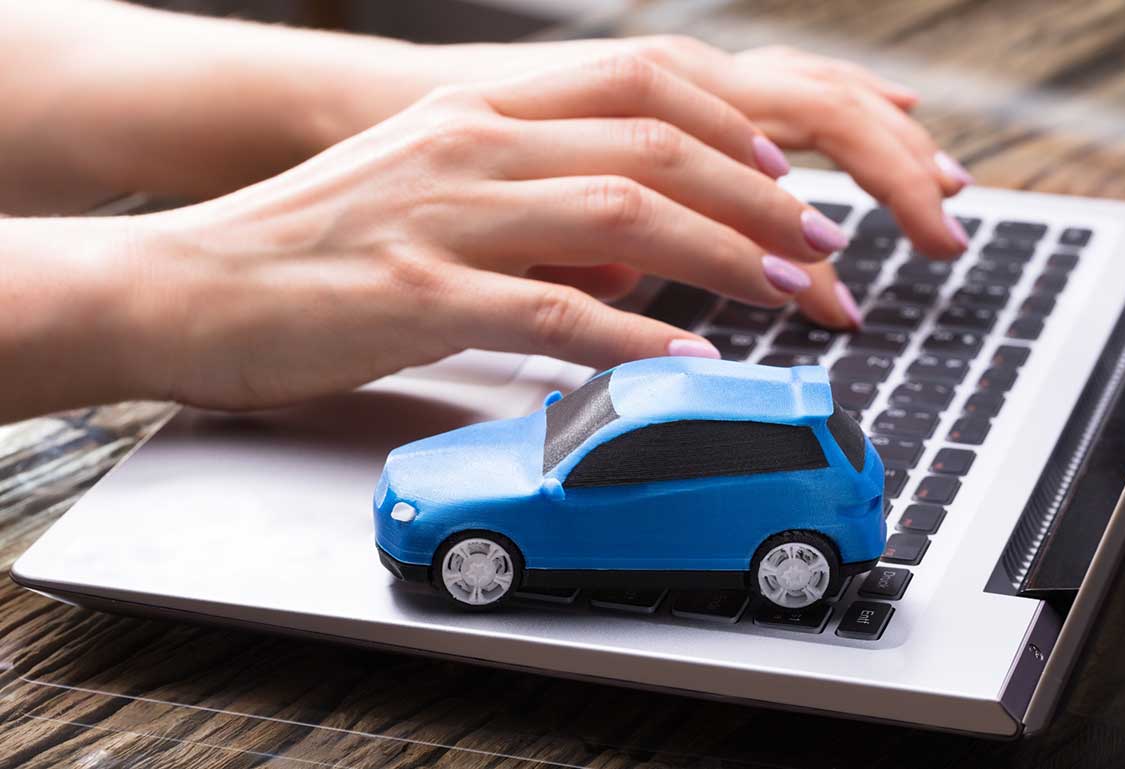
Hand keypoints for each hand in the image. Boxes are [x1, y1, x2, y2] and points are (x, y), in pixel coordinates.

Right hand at [130, 56, 853, 410]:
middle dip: (760, 197)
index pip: (640, 88)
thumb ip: (528, 207)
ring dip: (727, 255)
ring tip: (794, 292)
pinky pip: (558, 310)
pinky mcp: (422, 295)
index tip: (792, 176)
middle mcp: (473, 145)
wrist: (184, 283)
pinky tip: (693, 357)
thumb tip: (626, 247)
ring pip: (627, 213)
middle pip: (655, 146)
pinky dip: (638, 334)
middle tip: (824, 243)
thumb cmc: (305, 247)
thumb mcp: (429, 193)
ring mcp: (448, 215)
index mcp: (478, 114)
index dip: (734, 130)